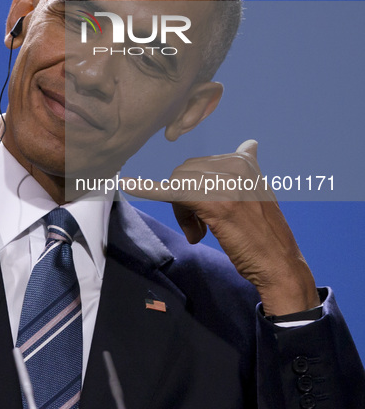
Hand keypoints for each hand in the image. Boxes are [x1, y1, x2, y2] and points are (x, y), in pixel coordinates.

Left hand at [124, 140, 319, 315]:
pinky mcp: (212, 202)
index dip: (196, 190)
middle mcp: (234, 166)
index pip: (199, 166)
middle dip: (185, 200)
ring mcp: (224, 183)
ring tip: (200, 232)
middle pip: (184, 173)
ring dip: (182, 212)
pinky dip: (147, 189)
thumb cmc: (265, 234)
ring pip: (178, 185)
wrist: (279, 264)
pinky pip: (171, 192)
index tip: (208, 211)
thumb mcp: (258, 192)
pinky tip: (128, 184)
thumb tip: (248, 144)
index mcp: (243, 161)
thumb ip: (246, 168)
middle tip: (201, 228)